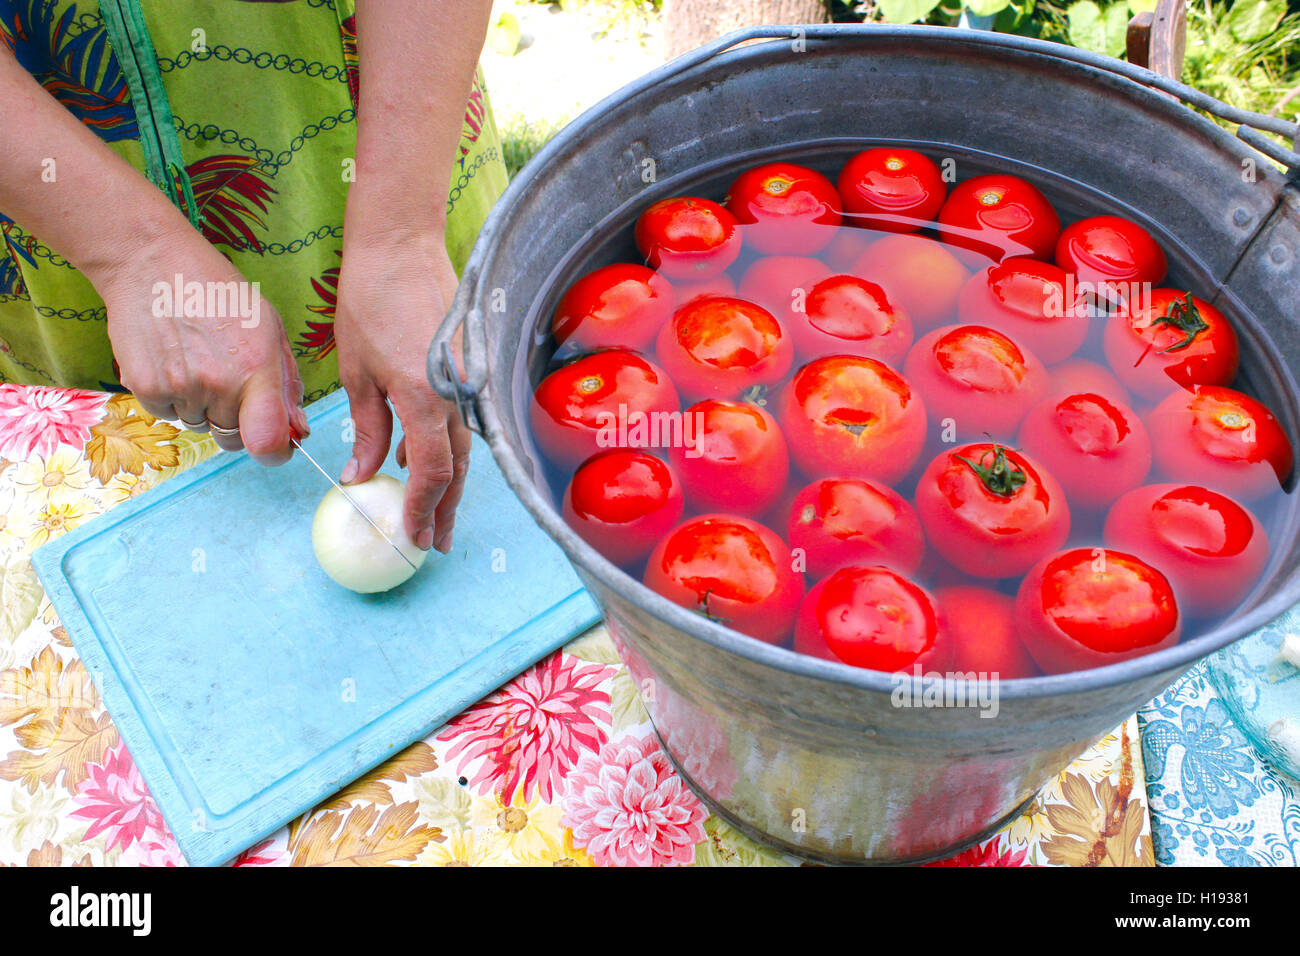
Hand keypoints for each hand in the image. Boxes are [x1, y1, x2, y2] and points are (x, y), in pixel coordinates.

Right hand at [98, 227, 308, 461]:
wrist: (152, 263)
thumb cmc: (219, 292)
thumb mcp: (270, 328)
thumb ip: (286, 384)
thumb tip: (297, 431)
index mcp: (257, 369)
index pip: (268, 443)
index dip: (276, 452)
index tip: (277, 445)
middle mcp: (218, 384)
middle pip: (232, 438)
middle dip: (237, 423)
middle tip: (229, 385)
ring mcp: (179, 387)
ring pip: (198, 426)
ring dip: (201, 407)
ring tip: (197, 361)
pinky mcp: (144, 387)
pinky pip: (166, 414)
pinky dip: (171, 398)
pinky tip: (172, 361)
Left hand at [333, 230, 469, 553]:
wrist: (401, 244)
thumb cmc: (370, 299)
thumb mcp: (356, 370)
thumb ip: (368, 428)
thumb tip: (363, 475)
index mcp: (426, 398)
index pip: (431, 473)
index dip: (423, 509)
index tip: (412, 537)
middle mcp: (457, 395)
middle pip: (457, 469)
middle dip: (444, 510)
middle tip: (434, 543)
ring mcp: (468, 381)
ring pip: (463, 448)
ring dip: (447, 483)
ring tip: (432, 514)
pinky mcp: (468, 368)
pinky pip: (460, 421)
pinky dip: (444, 448)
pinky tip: (420, 462)